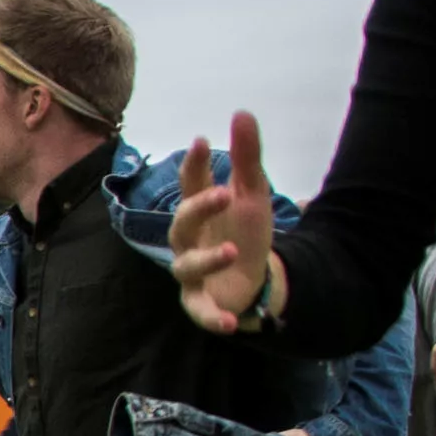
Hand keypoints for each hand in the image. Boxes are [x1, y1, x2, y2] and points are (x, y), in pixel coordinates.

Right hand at [166, 115, 280, 336]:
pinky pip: (200, 312)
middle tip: (225, 192)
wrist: (254, 280)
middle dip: (199, 208)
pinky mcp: (201, 303)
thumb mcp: (252, 193)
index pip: (191, 183)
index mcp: (200, 210)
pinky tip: (229, 323)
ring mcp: (191, 273)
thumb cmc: (244, 232)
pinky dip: (212, 318)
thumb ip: (247, 157)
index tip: (201, 141)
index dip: (193, 163)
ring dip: (207, 260)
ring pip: (186, 266)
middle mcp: (188, 240)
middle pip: (181, 223)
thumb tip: (242, 112)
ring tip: (232, 251)